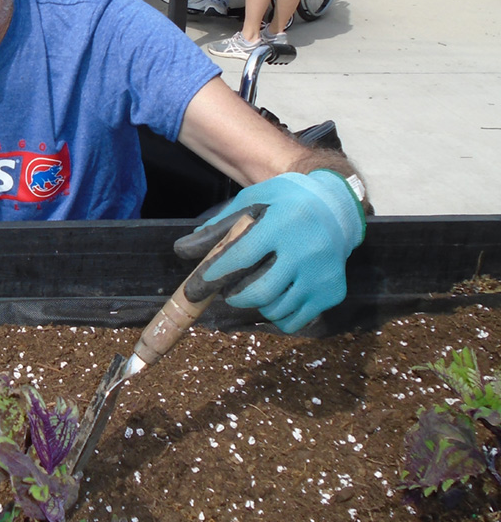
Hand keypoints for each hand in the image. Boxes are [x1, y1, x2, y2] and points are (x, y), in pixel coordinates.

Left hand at [173, 171, 365, 333]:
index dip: (216, 275)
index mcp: (282, 224)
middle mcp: (305, 251)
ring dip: (256, 305)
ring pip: (275, 309)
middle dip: (234, 297)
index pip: (242, 256)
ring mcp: (321, 274)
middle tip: (226, 292)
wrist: (339, 207)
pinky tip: (276, 297)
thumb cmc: (286, 203)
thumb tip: (182, 250)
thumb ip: (219, 227)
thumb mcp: (253, 201)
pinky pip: (295, 320)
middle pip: (259, 292)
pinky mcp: (332, 292)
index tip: (196, 287)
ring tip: (255, 287)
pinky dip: (278, 316)